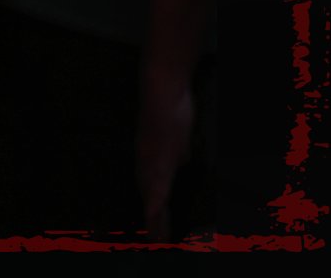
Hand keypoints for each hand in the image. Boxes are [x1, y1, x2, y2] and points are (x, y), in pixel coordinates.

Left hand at [136, 81, 193, 239]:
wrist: (162, 89)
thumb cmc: (170, 108)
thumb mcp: (177, 136)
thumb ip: (179, 151)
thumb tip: (185, 162)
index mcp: (151, 158)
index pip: (152, 188)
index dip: (155, 207)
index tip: (157, 226)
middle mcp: (146, 160)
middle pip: (149, 196)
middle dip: (154, 220)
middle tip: (156, 241)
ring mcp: (149, 158)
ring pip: (150, 194)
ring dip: (154, 217)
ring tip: (158, 237)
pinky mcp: (155, 154)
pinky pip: (155, 181)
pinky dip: (154, 200)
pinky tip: (154, 214)